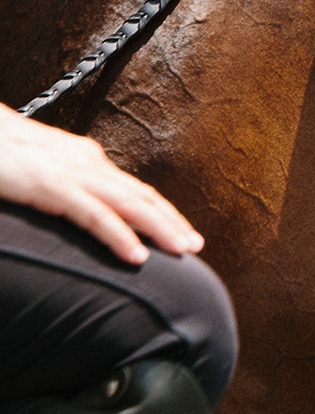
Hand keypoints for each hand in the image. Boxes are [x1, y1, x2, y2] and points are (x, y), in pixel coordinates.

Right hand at [0, 109, 204, 265]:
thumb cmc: (0, 157)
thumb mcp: (36, 174)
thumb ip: (60, 188)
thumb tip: (76, 206)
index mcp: (85, 159)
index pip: (132, 188)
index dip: (160, 211)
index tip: (181, 232)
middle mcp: (88, 161)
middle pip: (140, 195)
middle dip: (171, 221)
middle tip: (196, 246)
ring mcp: (73, 172)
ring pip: (130, 204)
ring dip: (161, 229)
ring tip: (183, 250)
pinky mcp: (53, 186)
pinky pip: (95, 215)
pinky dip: (120, 236)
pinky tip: (137, 256)